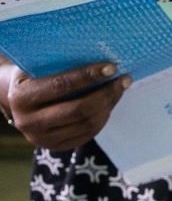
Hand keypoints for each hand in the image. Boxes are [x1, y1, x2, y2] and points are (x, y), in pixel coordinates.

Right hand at [0, 61, 130, 150]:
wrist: (20, 102)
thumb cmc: (33, 77)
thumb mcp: (37, 68)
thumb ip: (58, 64)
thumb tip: (100, 54)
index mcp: (21, 97)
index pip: (61, 86)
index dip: (88, 76)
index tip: (111, 67)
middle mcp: (28, 122)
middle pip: (79, 109)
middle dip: (106, 93)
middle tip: (123, 79)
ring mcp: (43, 138)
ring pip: (87, 123)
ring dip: (109, 105)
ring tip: (119, 89)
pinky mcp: (58, 147)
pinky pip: (89, 134)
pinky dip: (103, 117)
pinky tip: (110, 103)